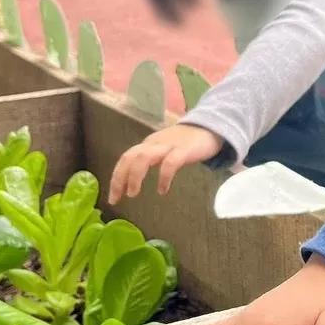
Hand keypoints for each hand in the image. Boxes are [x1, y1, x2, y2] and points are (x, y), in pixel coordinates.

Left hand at [108, 123, 222, 202]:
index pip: (126, 158)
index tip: (113, 197)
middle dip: (120, 178)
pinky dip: (163, 177)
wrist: (211, 127)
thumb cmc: (187, 142)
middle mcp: (154, 144)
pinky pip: (170, 163)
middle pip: (129, 157)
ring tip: (133, 194)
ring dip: (135, 176)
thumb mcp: (164, 149)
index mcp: (148, 145)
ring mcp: (168, 146)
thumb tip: (134, 178)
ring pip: (144, 157)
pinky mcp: (184, 150)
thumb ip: (151, 159)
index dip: (116, 177)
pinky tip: (162, 190)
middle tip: (117, 198)